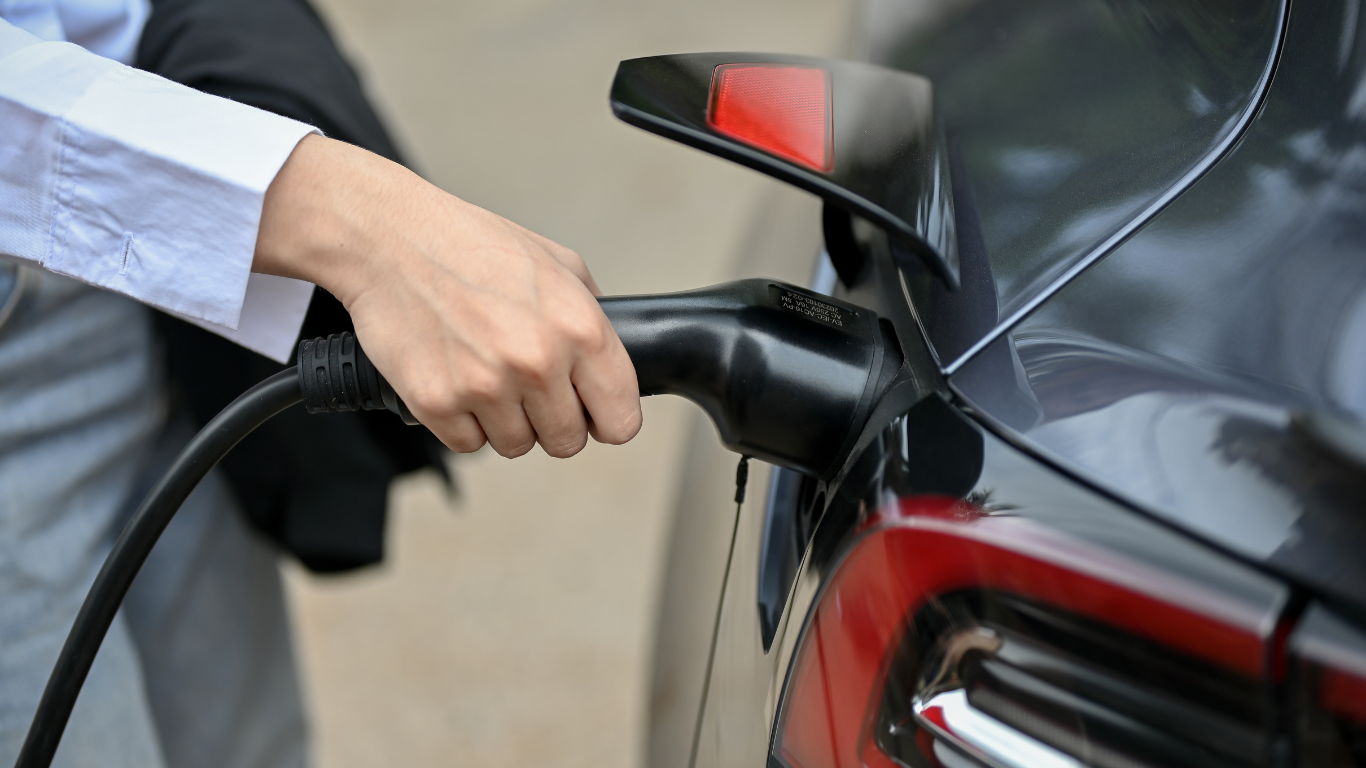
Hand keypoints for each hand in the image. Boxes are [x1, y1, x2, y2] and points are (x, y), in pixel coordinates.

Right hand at [251, 135, 641, 457]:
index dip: (607, 419)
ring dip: (507, 422)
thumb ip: (593, 312)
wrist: (391, 238)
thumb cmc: (471, 245)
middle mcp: (537, 362)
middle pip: (568, 442)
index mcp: (579, 328)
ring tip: (489, 377)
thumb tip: (609, 362)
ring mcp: (485, 386)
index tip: (593, 414)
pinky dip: (464, 422)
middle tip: (530, 390)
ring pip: (517, 446)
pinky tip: (458, 381)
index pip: (620, 419)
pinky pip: (469, 444)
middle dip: (553, 422)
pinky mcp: (437, 403)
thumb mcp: (556, 261)